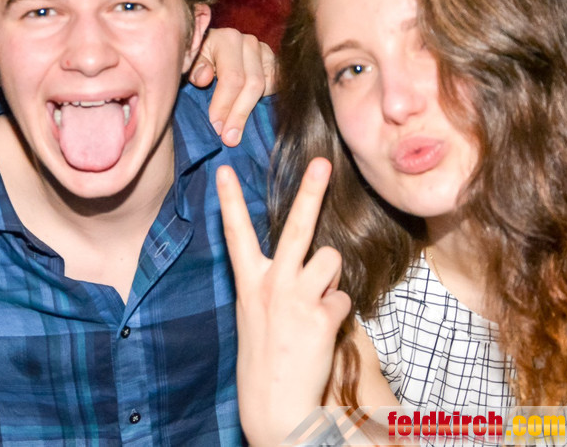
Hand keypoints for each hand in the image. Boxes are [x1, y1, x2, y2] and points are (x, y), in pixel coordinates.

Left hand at [189, 28, 276, 146]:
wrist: (209, 52)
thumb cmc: (195, 60)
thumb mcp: (188, 62)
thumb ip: (195, 67)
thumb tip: (204, 77)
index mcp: (226, 39)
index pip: (232, 77)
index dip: (224, 105)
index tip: (215, 128)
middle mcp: (249, 42)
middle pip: (252, 84)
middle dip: (238, 114)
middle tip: (228, 138)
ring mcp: (264, 52)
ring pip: (265, 87)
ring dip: (249, 113)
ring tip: (236, 135)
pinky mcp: (274, 63)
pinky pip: (275, 86)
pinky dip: (263, 103)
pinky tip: (250, 119)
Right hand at [217, 158, 350, 446]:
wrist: (273, 404)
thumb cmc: (265, 357)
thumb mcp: (256, 313)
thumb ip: (275, 283)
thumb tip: (312, 262)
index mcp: (250, 282)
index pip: (235, 234)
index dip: (228, 200)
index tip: (222, 169)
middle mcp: (271, 283)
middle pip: (295, 227)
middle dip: (309, 191)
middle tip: (320, 163)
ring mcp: (297, 298)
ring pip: (331, 258)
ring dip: (330, 277)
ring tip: (316, 303)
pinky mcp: (321, 315)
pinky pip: (343, 297)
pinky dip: (337, 312)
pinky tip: (321, 331)